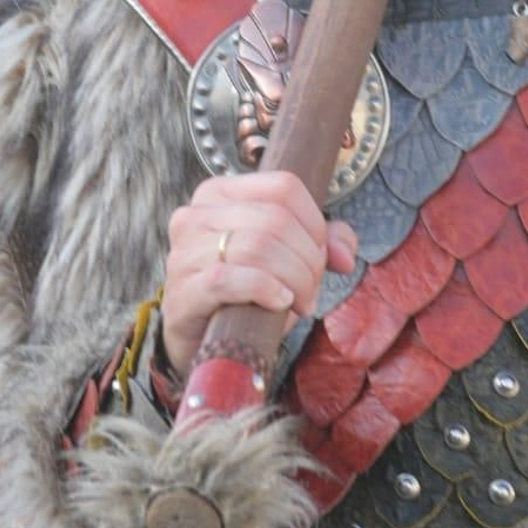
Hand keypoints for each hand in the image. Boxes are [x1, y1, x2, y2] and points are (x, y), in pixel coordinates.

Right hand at [161, 171, 357, 373]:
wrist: (203, 341)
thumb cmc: (245, 293)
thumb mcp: (287, 259)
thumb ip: (322, 243)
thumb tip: (345, 256)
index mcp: (221, 192)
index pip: (284, 187)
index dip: (314, 223)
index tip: (320, 256)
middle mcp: (196, 214)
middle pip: (275, 219)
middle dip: (307, 259)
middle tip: (311, 289)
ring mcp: (184, 252)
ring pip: (257, 246)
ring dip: (293, 278)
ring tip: (299, 301)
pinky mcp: (182, 290)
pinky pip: (229, 279)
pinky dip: (265, 290)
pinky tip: (279, 303)